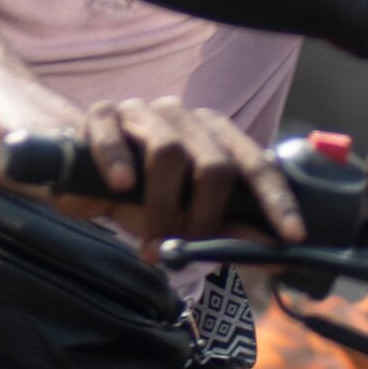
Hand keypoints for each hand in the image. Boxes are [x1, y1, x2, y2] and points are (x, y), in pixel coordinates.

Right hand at [60, 97, 304, 250]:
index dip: (276, 201)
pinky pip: (113, 135)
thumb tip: (274, 256)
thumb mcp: (184, 218)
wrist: (76, 169)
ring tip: (146, 233)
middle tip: (183, 244)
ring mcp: (144, 112)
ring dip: (160, 207)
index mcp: (215, 138)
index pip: (257, 166)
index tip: (291, 237)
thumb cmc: (139, 196)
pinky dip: (118, 163)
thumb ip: (226, 231)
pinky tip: (120, 187)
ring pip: (168, 153)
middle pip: (214, 166)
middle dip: (202, 217)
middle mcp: (186, 119)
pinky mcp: (102, 114)